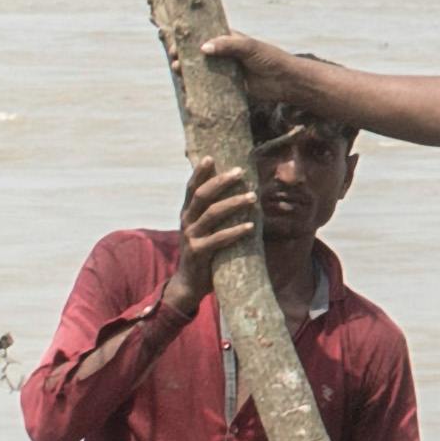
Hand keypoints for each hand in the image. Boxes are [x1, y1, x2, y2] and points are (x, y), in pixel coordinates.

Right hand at [171, 159, 266, 285]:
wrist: (189, 283)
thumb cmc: (204, 251)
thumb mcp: (204, 229)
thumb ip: (213, 212)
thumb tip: (236, 191)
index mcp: (187, 212)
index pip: (192, 187)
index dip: (199, 172)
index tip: (210, 157)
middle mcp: (186, 221)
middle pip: (202, 195)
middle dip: (221, 181)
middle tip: (240, 172)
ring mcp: (191, 236)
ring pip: (212, 214)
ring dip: (234, 203)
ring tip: (253, 197)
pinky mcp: (198, 252)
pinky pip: (219, 239)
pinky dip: (236, 231)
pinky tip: (251, 226)